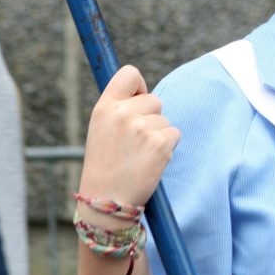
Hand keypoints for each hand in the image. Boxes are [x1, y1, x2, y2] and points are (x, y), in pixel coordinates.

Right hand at [77, 65, 180, 209]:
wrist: (107, 201)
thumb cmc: (105, 166)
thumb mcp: (101, 130)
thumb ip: (119, 109)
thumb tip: (143, 94)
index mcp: (104, 107)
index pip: (129, 73)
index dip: (139, 86)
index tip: (137, 100)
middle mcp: (122, 114)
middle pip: (154, 99)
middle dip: (151, 118)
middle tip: (134, 143)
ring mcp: (142, 128)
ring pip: (165, 120)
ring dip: (158, 136)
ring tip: (138, 156)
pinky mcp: (160, 143)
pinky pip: (174, 134)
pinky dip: (167, 147)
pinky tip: (149, 162)